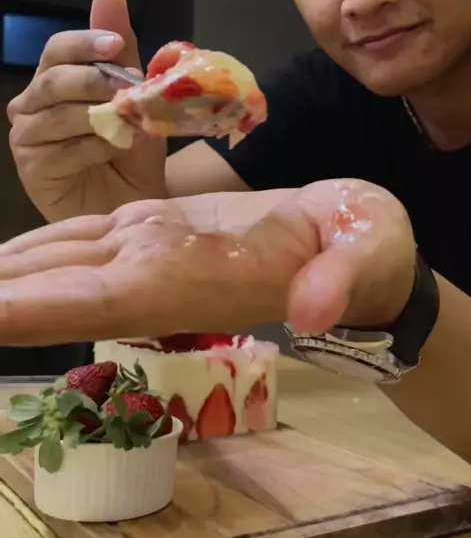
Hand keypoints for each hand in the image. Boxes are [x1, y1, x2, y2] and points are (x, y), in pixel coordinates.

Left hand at [0, 179, 415, 345]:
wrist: (354, 239)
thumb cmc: (364, 246)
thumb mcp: (367, 253)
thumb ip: (341, 282)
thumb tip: (313, 309)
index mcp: (191, 280)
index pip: (91, 303)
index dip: (26, 312)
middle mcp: (153, 274)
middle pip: (51, 289)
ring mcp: (149, 249)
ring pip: (57, 261)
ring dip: (2, 273)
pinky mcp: (155, 225)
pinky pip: (82, 236)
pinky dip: (36, 245)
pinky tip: (5, 255)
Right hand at [7, 0, 166, 221]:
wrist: (133, 198)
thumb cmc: (130, 147)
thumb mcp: (135, 94)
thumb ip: (122, 50)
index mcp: (55, 78)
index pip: (57, 49)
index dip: (85, 43)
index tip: (117, 44)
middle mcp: (32, 103)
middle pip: (54, 79)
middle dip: (96, 82)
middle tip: (132, 90)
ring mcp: (27, 136)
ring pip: (58, 115)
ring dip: (101, 118)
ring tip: (133, 125)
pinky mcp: (31, 168)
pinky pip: (62, 150)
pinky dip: (94, 147)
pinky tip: (114, 149)